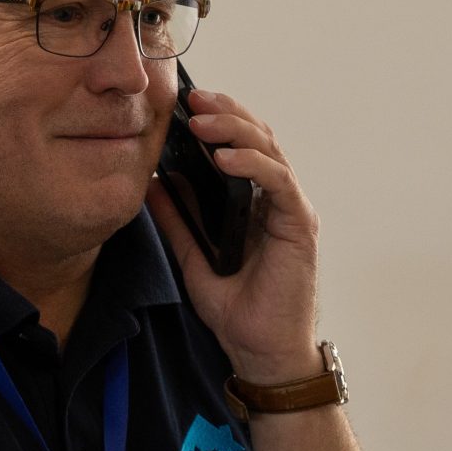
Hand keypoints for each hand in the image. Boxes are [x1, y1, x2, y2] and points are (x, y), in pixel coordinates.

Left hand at [146, 88, 322, 383]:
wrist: (262, 352)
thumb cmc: (238, 311)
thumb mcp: (192, 258)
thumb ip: (177, 221)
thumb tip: (151, 185)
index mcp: (255, 201)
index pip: (242, 144)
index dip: (219, 117)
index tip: (186, 103)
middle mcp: (277, 199)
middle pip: (259, 137)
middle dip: (226, 112)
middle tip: (193, 98)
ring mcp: (291, 210)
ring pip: (271, 151)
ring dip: (236, 131)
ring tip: (203, 123)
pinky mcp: (300, 226)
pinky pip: (279, 183)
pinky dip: (254, 165)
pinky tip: (226, 158)